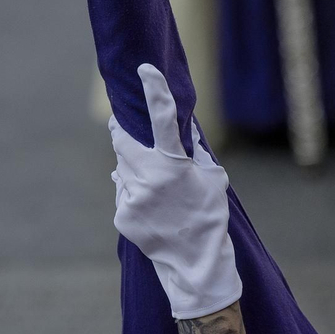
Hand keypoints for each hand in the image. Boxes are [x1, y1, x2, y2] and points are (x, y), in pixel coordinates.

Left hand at [109, 63, 242, 319]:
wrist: (196, 263)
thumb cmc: (209, 217)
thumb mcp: (212, 180)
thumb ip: (196, 152)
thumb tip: (184, 127)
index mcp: (174, 165)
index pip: (163, 119)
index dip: (155, 91)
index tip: (144, 70)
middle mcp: (149, 178)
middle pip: (123, 142)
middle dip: (123, 133)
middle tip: (123, 128)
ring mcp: (132, 198)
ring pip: (122, 169)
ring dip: (132, 169)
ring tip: (156, 191)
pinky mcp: (123, 216)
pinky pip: (122, 193)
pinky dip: (131, 194)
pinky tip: (150, 210)